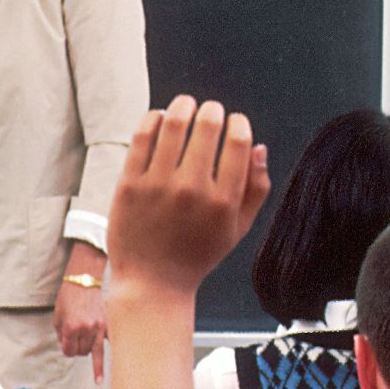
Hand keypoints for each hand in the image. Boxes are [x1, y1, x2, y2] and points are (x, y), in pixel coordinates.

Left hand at [54, 280, 106, 381]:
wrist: (85, 280)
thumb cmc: (69, 295)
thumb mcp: (57, 314)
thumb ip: (61, 333)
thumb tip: (67, 346)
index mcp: (71, 328)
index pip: (69, 351)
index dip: (67, 351)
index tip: (68, 349)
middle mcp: (86, 330)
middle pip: (81, 352)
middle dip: (78, 351)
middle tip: (77, 343)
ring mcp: (99, 328)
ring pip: (95, 352)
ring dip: (92, 358)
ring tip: (98, 380)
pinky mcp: (109, 324)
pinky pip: (110, 343)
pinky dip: (113, 353)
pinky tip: (116, 368)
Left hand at [108, 97, 268, 299]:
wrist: (152, 283)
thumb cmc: (197, 255)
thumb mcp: (237, 229)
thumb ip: (256, 189)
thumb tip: (259, 146)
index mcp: (223, 201)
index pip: (238, 141)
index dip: (238, 122)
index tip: (234, 122)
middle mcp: (192, 190)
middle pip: (208, 125)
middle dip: (213, 110)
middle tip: (210, 111)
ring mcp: (158, 186)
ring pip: (174, 123)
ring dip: (183, 105)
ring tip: (186, 105)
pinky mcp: (129, 184)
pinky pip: (142, 136)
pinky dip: (153, 118)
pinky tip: (160, 118)